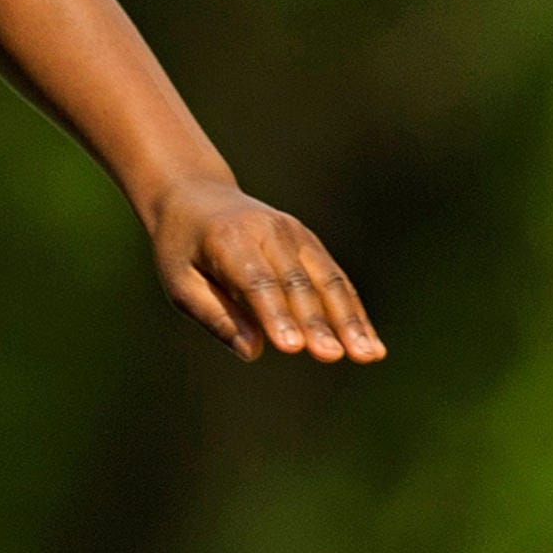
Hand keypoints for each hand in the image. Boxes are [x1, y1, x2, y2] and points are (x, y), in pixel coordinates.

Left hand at [151, 181, 385, 364]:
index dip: (276, 315)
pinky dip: (354, 312)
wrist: (197, 195)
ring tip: (368, 355)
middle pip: (298, 283)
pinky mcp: (309, 242)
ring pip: (327, 281)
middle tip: (333, 356)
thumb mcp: (181, 282)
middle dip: (318, 323)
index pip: (257, 283)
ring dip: (350, 320)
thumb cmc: (182, 249)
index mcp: (229, 239)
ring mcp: (294, 233)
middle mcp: (269, 231)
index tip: (293, 348)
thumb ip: (215, 316)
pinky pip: (336, 280)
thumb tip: (253, 351)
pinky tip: (371, 344)